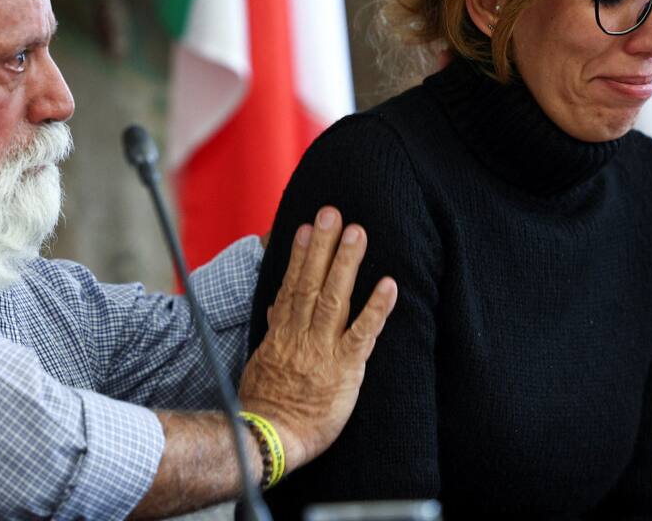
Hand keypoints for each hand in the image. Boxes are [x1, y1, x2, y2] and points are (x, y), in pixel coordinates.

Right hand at [237, 207, 396, 471]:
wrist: (271, 438)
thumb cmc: (266, 405)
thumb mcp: (261, 365)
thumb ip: (273, 334)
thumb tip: (275, 309)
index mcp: (282, 334)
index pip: (292, 286)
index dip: (299, 256)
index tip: (305, 228)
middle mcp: (302, 335)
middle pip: (312, 282)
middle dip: (322, 245)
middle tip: (332, 213)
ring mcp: (324, 349)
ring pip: (335, 298)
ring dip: (346, 262)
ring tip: (357, 232)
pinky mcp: (346, 368)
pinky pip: (363, 333)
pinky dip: (376, 307)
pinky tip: (389, 284)